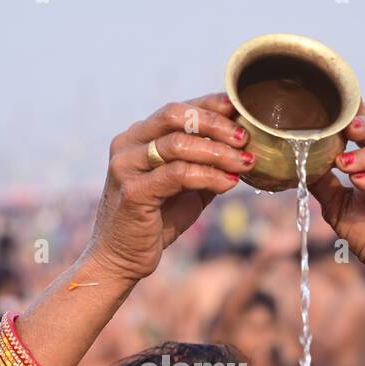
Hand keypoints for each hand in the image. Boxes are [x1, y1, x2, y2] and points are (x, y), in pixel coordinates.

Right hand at [83, 93, 254, 282]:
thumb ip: (205, 166)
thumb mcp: (185, 188)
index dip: (211, 106)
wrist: (120, 260)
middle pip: (176, 116)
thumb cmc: (154, 223)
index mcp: (137, 138)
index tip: (240, 112)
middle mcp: (127, 145)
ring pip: (178, 144)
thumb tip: (243, 150)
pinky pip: (178, 174)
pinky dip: (208, 176)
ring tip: (244, 163)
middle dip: (215, 124)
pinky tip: (228, 183)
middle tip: (244, 138)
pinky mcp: (133, 191)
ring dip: (218, 151)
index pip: (178, 110)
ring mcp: (126, 167)